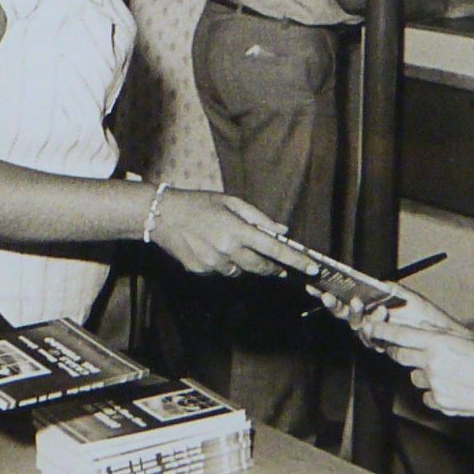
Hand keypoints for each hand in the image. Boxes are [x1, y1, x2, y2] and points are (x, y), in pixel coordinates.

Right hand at [148, 190, 320, 277]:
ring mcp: (213, 263)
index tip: (312, 268)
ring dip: (246, 263)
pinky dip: (225, 263)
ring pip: (241, 271)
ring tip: (234, 246)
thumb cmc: (198, 202)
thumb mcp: (230, 201)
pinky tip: (213, 248)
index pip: (274, 249)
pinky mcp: (200, 270)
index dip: (295, 260)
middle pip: (261, 267)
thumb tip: (281, 231)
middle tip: (279, 266)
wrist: (162, 215)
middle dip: (273, 267)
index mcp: (237, 230)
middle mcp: (227, 250)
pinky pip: (222, 271)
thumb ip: (257, 218)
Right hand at [311, 280, 473, 336]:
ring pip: (357, 325)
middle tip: (329, 297)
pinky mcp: (383, 344)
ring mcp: (376, 331)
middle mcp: (372, 316)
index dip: (335, 293)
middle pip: (347, 312)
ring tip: (363, 308)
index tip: (322, 288)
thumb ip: (390, 290)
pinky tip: (376, 324)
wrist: (444, 340)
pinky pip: (370, 338)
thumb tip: (374, 282)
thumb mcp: (410, 298)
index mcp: (375, 301)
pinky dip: (371, 332)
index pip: (349, 296)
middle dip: (336, 304)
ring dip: (357, 316)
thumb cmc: (429, 317)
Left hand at [356, 319, 473, 418]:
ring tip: (447, 374)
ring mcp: (434, 385)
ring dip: (423, 373)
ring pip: (414, 377)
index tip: (371, 329)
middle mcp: (432, 364)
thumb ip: (438, 333)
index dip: (383, 332)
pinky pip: (427, 396)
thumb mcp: (465, 339)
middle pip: (400, 356)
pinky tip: (452, 389)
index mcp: (438, 344)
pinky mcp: (439, 403)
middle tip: (410, 352)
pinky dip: (434, 392)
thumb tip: (418, 327)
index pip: (400, 335)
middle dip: (401, 352)